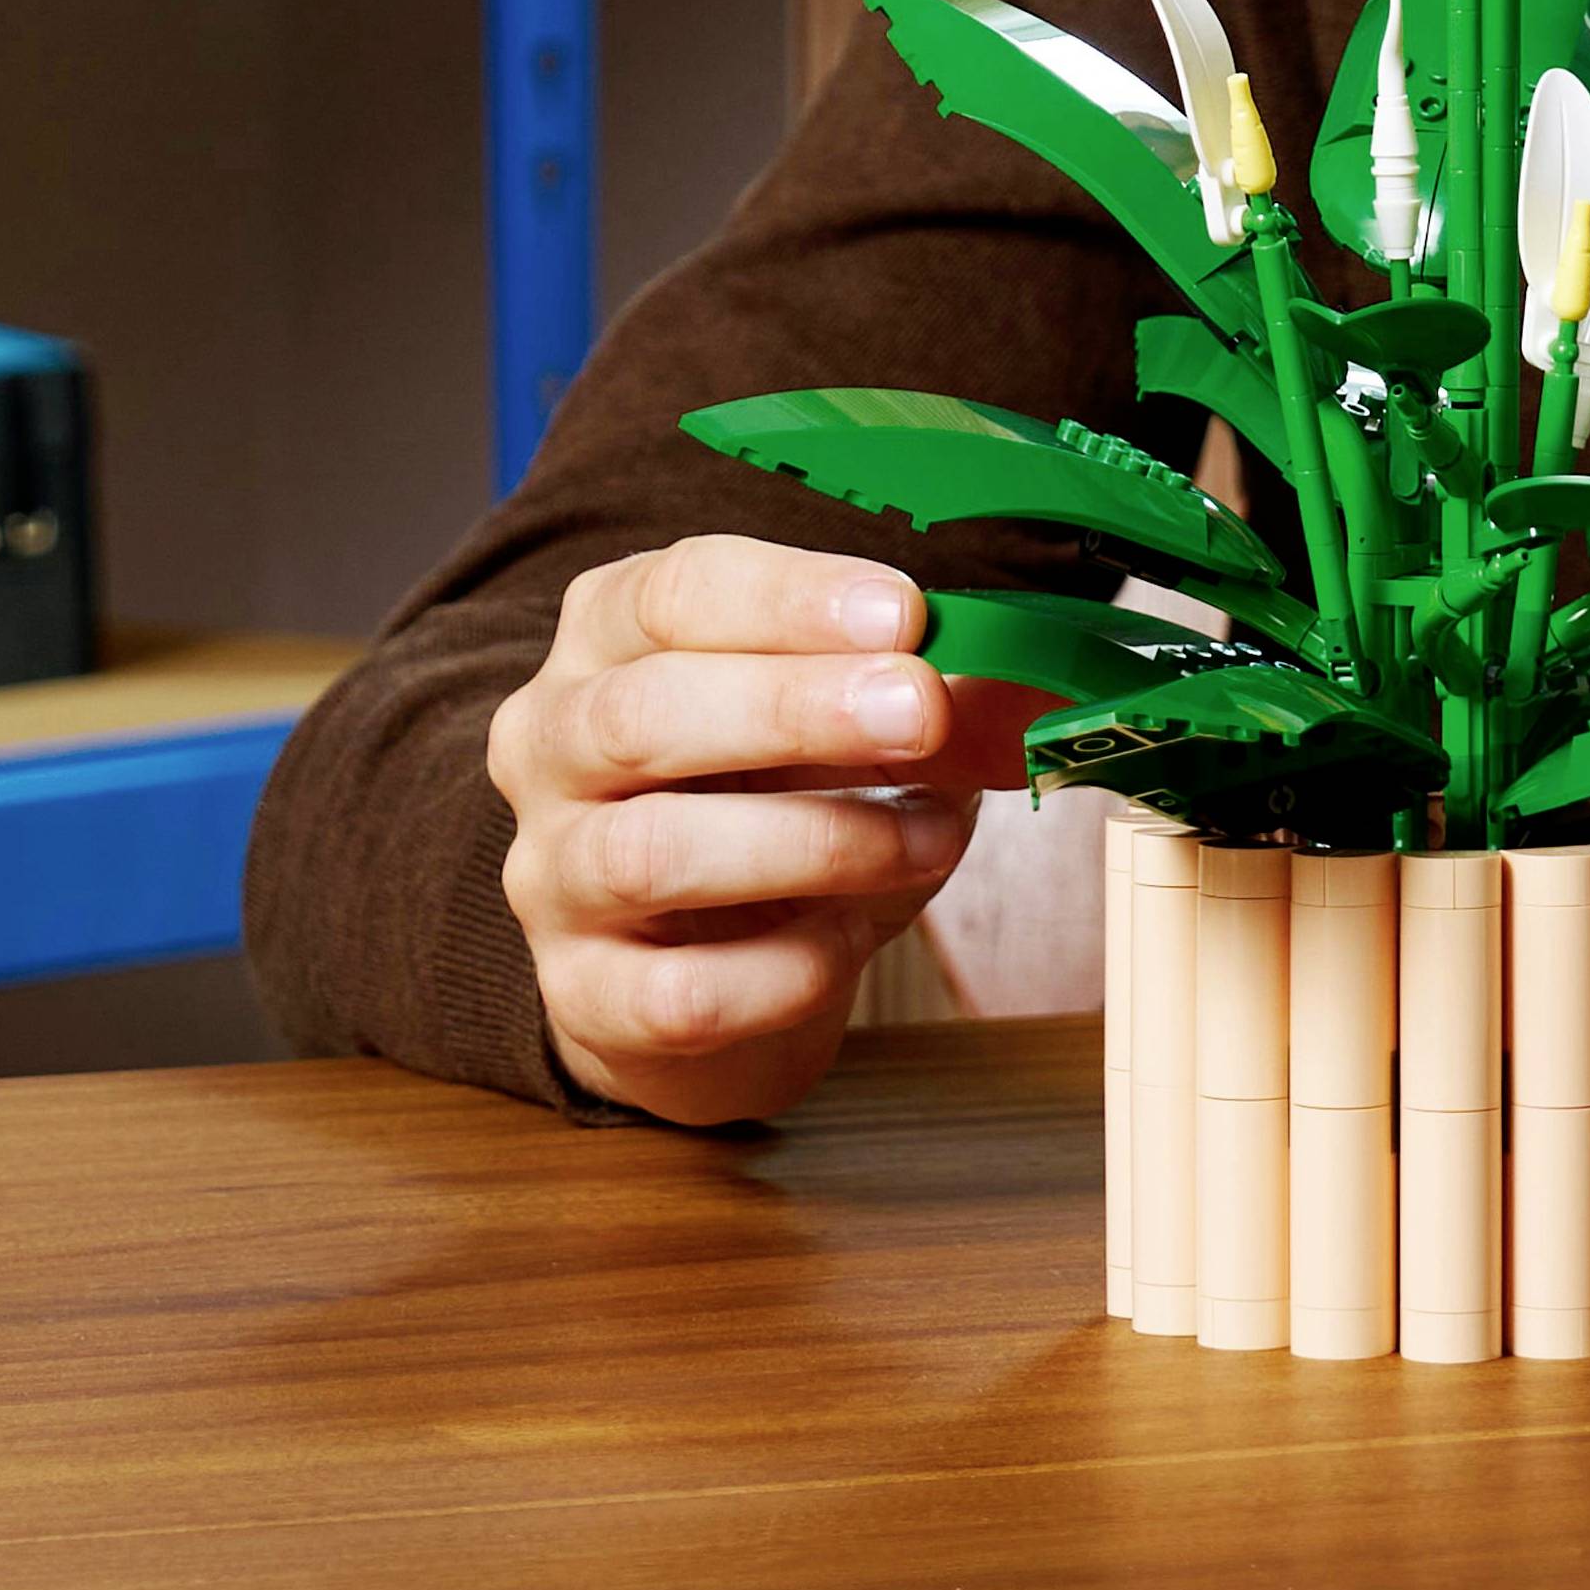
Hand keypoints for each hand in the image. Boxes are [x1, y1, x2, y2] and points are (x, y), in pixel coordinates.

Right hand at [487, 534, 1046, 1126]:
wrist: (714, 961)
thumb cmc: (786, 794)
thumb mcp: (861, 721)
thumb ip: (941, 696)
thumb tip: (1037, 684)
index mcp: (612, 636)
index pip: (674, 591)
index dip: (791, 598)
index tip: (906, 613)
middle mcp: (553, 744)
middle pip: (641, 713)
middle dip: (793, 707)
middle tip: (921, 711)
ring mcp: (552, 876)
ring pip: (649, 852)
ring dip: (815, 839)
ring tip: (930, 837)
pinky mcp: (584, 998)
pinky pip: (680, 991)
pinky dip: (786, 968)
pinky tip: (854, 938)